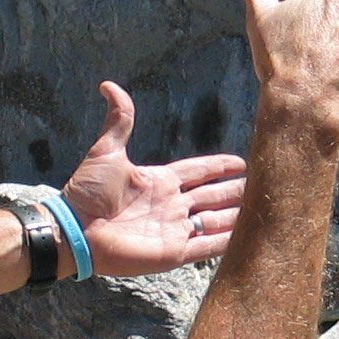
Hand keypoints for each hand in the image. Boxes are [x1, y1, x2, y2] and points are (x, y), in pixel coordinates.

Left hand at [63, 83, 247, 275]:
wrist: (76, 229)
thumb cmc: (88, 191)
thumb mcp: (107, 150)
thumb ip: (119, 120)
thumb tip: (109, 85)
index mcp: (160, 180)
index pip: (198, 171)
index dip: (219, 167)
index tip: (242, 163)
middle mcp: (171, 205)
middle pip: (211, 196)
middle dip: (234, 191)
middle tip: (262, 185)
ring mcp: (173, 230)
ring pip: (214, 221)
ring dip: (235, 216)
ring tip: (260, 210)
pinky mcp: (173, 253)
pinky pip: (206, 247)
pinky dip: (226, 242)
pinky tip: (246, 238)